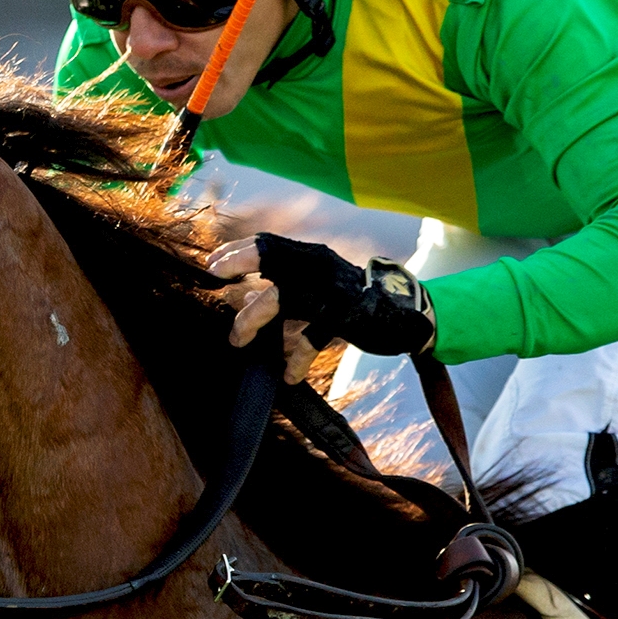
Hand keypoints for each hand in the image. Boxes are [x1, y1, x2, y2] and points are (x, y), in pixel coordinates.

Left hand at [209, 233, 435, 374]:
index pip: (269, 243)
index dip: (238, 251)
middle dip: (239, 261)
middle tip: (216, 275)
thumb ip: (284, 289)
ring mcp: (330, 291)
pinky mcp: (344, 318)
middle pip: (272, 255)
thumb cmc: (352, 300)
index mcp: (311, 256)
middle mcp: (318, 266)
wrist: (404, 314)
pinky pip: (309, 339)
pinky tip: (289, 375)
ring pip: (280, 300)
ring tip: (238, 341)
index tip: (213, 264)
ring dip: (252, 320)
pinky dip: (295, 358)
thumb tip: (240, 296)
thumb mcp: (318, 287)